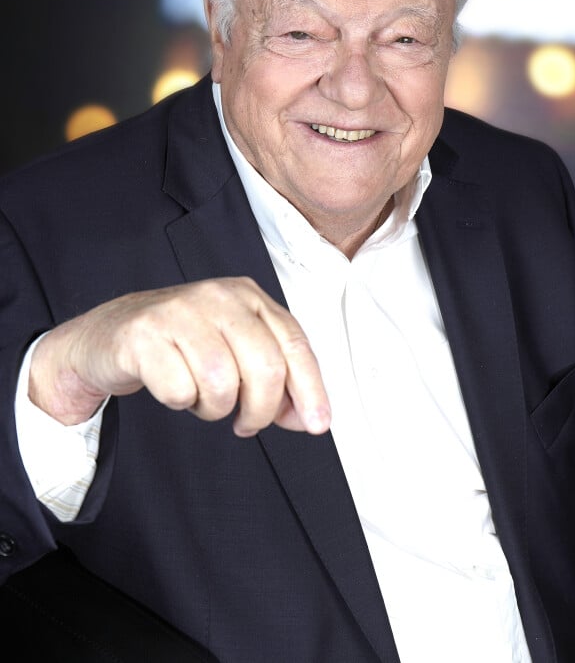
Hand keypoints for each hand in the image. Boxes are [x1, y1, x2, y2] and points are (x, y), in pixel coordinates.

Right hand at [28, 277, 330, 436]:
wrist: (110, 335)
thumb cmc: (180, 344)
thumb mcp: (234, 351)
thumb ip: (274, 380)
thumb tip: (307, 417)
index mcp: (247, 296)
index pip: (293, 343)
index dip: (310, 388)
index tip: (318, 423)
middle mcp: (218, 296)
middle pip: (264, 367)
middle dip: (260, 410)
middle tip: (246, 424)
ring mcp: (179, 311)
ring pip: (222, 382)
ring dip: (214, 408)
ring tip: (202, 399)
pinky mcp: (144, 334)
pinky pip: (179, 390)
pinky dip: (180, 402)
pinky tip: (174, 386)